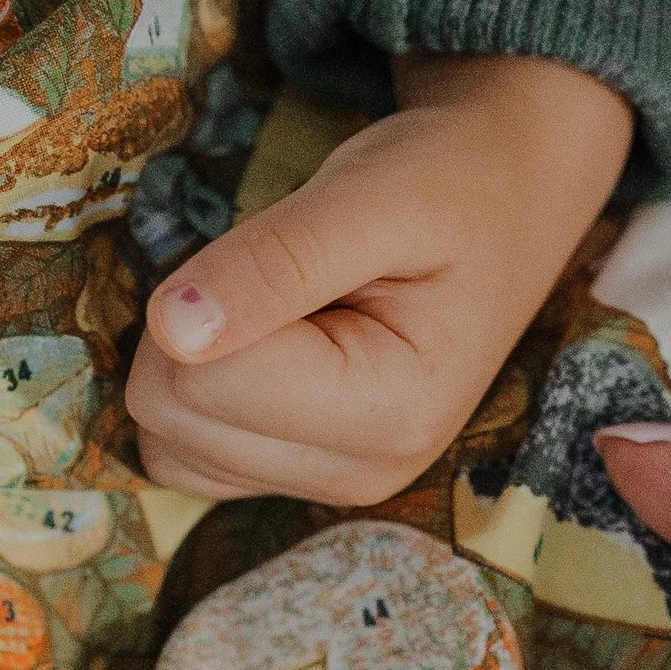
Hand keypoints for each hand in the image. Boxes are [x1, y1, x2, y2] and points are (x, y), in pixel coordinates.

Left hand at [126, 55, 632, 502]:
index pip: (199, 377)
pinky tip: (266, 344)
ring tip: (283, 307)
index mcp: (392, 412)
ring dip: (190, 362)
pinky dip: (196, 393)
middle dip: (190, 330)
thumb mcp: (373, 196)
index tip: (289, 249)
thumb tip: (169, 330)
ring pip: (164, 442)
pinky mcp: (300, 476)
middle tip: (284, 273)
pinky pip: (182, 453)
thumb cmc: (450, 185)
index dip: (206, 294)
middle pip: (169, 416)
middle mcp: (363, 473)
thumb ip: (275, 262)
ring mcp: (331, 484)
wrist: (507, 198)